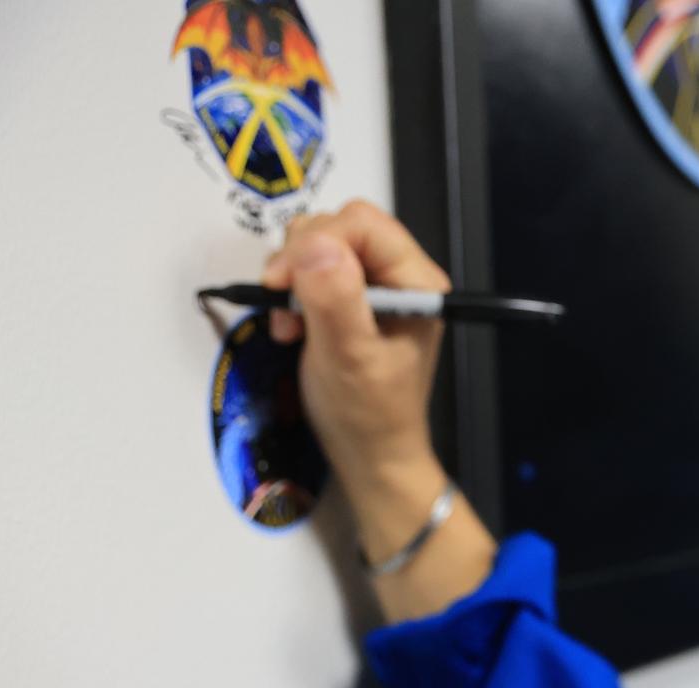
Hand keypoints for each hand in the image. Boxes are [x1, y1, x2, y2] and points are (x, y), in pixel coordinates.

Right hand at [260, 200, 451, 489]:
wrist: (368, 454)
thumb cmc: (367, 413)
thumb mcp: (349, 358)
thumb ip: (335, 300)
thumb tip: (315, 244)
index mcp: (417, 283)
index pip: (362, 223)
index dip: (316, 242)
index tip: (281, 282)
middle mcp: (400, 276)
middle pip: (339, 226)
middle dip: (300, 257)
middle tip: (282, 303)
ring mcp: (374, 287)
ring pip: (319, 244)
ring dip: (290, 276)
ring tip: (289, 324)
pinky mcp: (349, 299)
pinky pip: (310, 269)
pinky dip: (289, 291)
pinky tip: (290, 327)